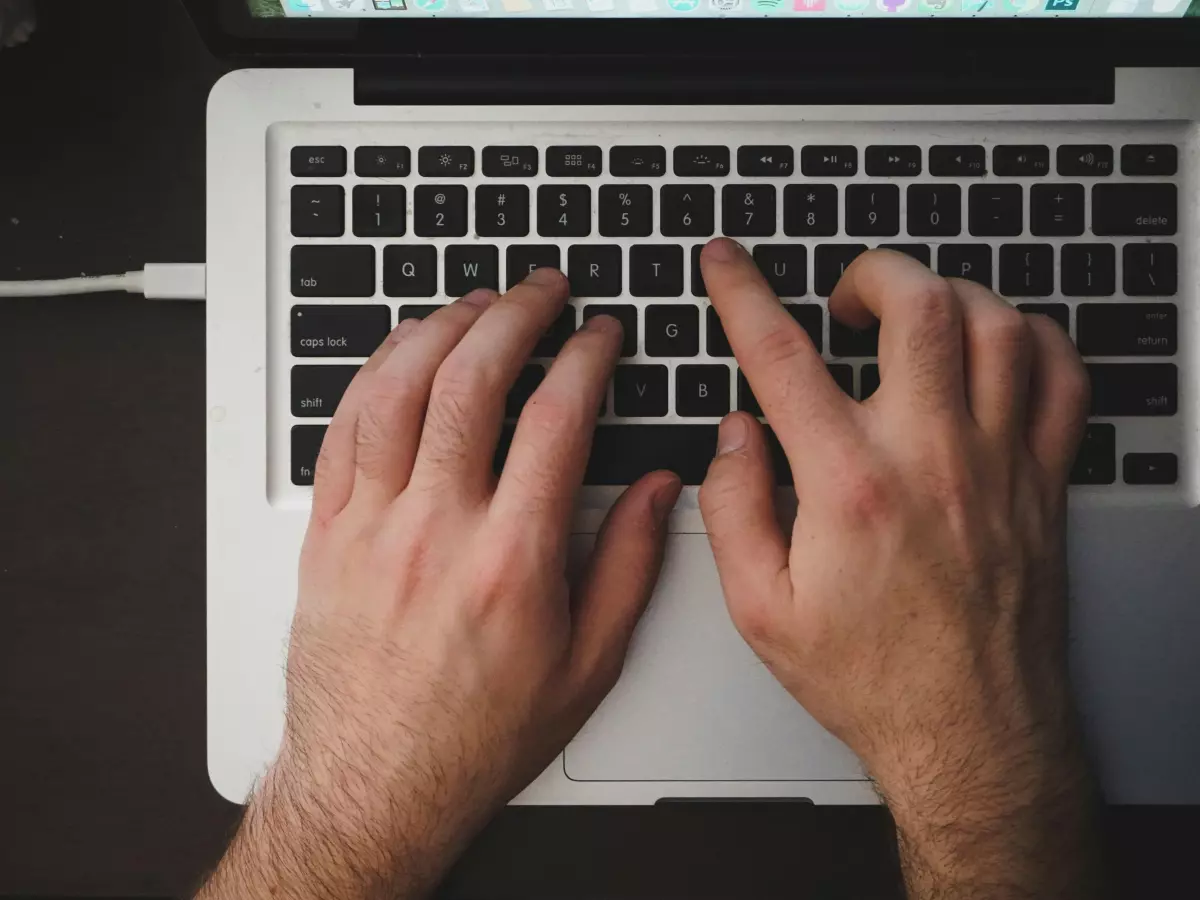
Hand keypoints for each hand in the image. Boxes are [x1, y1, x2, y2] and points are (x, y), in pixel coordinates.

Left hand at [202, 270, 679, 899]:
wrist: (376, 784)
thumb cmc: (477, 735)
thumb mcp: (587, 665)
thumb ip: (629, 567)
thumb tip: (660, 491)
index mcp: (512, 560)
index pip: (557, 419)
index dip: (587, 358)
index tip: (601, 335)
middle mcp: (437, 531)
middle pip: (473, 381)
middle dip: (516, 314)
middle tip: (542, 289)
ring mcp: (372, 527)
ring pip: (398, 390)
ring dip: (441, 328)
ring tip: (475, 302)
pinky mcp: (326, 534)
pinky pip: (341, 430)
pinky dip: (374, 374)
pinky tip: (401, 353)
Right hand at [698, 240, 1100, 896]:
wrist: (970, 732)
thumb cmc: (872, 677)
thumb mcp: (761, 609)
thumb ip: (733, 508)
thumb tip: (734, 437)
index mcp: (850, 486)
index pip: (782, 357)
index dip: (743, 294)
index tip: (727, 264)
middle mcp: (932, 458)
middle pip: (919, 307)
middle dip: (872, 273)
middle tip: (845, 297)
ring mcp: (1000, 463)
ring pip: (997, 325)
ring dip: (949, 296)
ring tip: (915, 316)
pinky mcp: (1042, 481)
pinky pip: (1061, 376)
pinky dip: (1030, 339)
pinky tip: (994, 349)